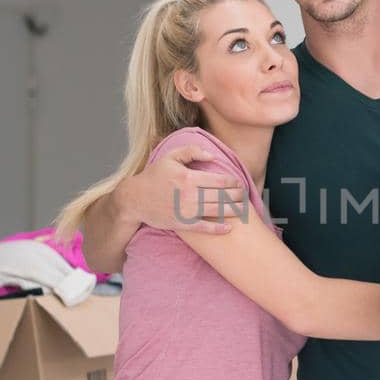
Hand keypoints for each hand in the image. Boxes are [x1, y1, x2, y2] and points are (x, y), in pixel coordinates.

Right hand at [118, 145, 246, 235]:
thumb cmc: (154, 176)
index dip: (234, 182)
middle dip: (237, 196)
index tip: (239, 183)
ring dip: (233, 210)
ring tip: (242, 209)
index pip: (220, 180)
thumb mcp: (170, 157)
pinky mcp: (182, 224)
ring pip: (217, 211)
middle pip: (222, 196)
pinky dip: (218, 229)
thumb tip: (212, 155)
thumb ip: (192, 151)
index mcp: (188, 177)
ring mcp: (186, 211)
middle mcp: (189, 195)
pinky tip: (228, 227)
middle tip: (244, 196)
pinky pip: (204, 228)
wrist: (135, 199)